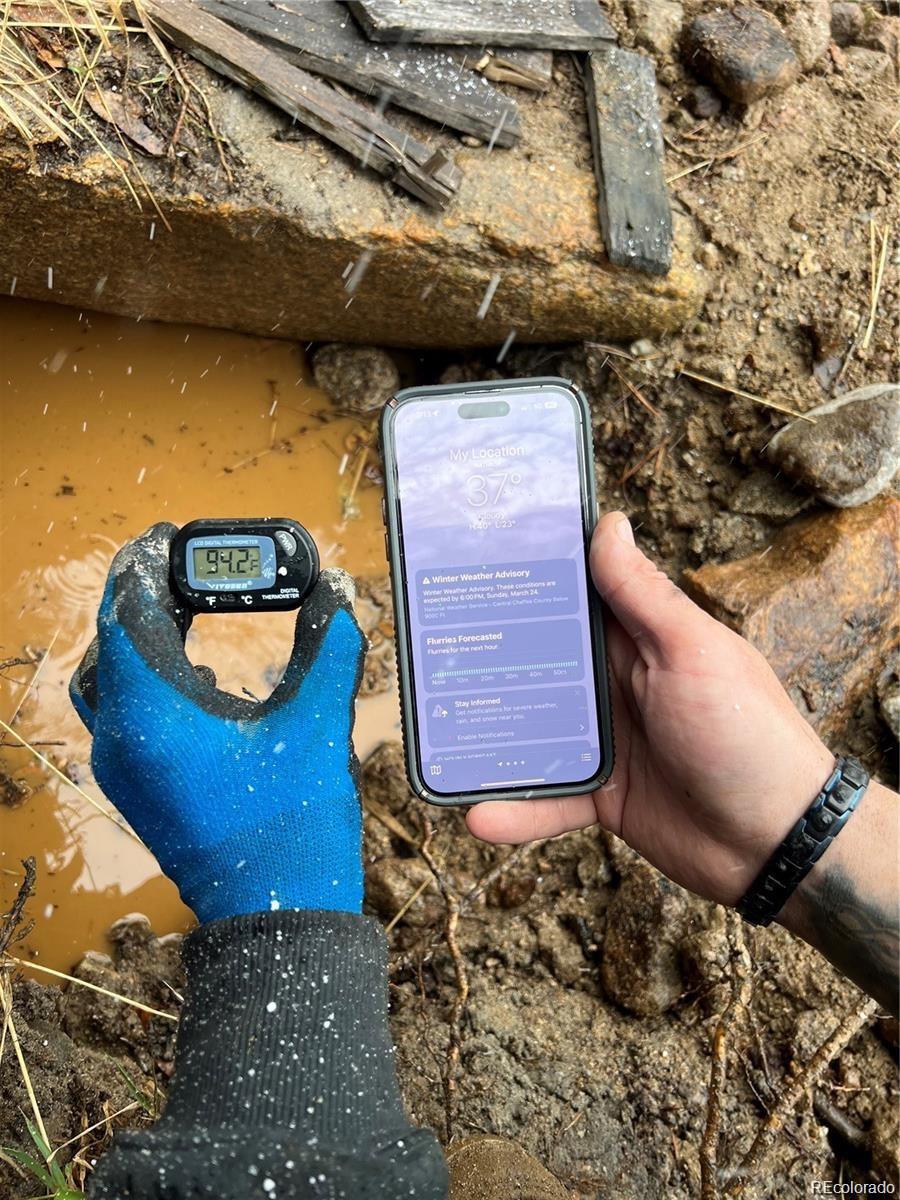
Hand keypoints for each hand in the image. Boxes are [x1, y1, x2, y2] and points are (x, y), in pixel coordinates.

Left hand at [70, 524, 365, 923]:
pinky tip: (199, 675)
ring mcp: (124, 769)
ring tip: (184, 609)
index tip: (167, 535)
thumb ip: (328, 648)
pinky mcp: (139, 788)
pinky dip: (147, 678)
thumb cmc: (293, 826)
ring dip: (139, 638)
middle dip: (141, 596)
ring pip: (110, 681)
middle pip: (112, 642)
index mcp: (153, 715)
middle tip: (178, 565)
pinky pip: (125, 714)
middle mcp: (123, 739)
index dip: (145, 564)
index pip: (128, 612)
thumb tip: (339, 592)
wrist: (278, 916)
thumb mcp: (317, 724)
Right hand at [467, 511, 834, 906]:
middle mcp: (617, 685)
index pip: (574, 598)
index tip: (471, 560)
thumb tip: (609, 522)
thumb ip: (644, 595)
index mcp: (640, 639)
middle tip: (425, 647)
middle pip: (539, 664)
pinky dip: (516, 809)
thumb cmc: (747, 733)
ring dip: (489, 738)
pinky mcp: (602, 796)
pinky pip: (549, 799)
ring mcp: (608, 742)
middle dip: (488, 658)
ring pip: (532, 731)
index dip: (527, 579)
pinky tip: (477, 815)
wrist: (779, 842)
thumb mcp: (691, 652)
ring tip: (435, 737)